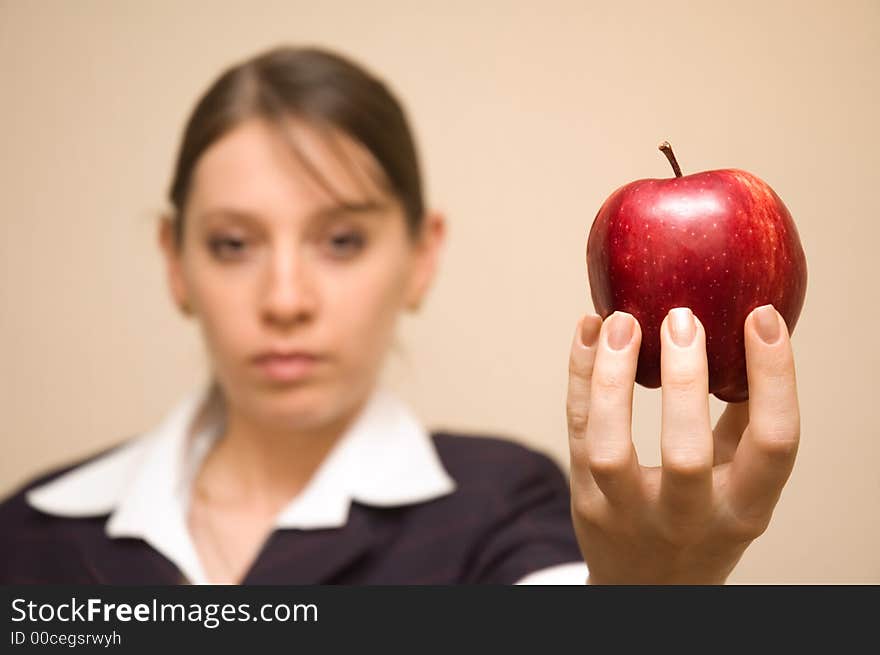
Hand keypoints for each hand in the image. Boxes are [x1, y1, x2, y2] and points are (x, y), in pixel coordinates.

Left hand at [566, 305, 799, 583]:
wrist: (646, 588)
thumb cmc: (701, 521)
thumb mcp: (738, 486)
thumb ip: (744, 423)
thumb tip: (744, 334)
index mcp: (744, 510)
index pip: (773, 443)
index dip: (774, 377)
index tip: (760, 317)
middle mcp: (687, 519)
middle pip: (686, 455)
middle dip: (685, 381)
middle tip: (681, 317)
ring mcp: (627, 514)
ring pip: (610, 448)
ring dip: (611, 379)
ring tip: (620, 320)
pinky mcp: (585, 500)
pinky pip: (576, 432)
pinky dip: (580, 377)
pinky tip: (588, 331)